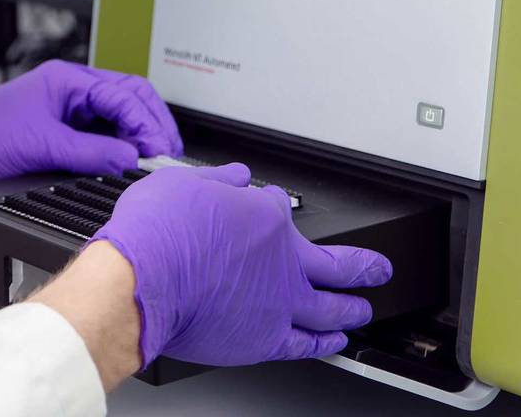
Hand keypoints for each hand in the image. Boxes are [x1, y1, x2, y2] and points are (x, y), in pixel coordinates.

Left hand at [0, 60, 182, 203]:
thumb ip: (90, 152)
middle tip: (167, 152)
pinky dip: (119, 145)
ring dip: (137, 134)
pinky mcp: (60, 130)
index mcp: (66, 79)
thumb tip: (131, 157)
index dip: (146, 122)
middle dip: (151, 122)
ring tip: (152, 159)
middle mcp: (69, 89)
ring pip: (117, 115)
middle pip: (128, 97)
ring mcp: (65, 109)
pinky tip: (127, 161)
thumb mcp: (41, 146)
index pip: (123, 93)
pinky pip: (101, 133)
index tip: (159, 149)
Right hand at [96, 163, 392, 366]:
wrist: (142, 280)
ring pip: (333, 308)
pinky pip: (306, 344)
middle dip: (363, 266)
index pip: (280, 207)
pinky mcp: (265, 338)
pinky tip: (334, 342)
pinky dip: (325, 343)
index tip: (270, 205)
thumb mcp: (180, 184)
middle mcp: (282, 260)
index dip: (275, 204)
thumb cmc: (155, 233)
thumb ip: (215, 182)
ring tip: (363, 309)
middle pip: (337, 264)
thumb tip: (234, 175)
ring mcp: (279, 302)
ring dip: (352, 308)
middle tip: (378, 268)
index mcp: (263, 217)